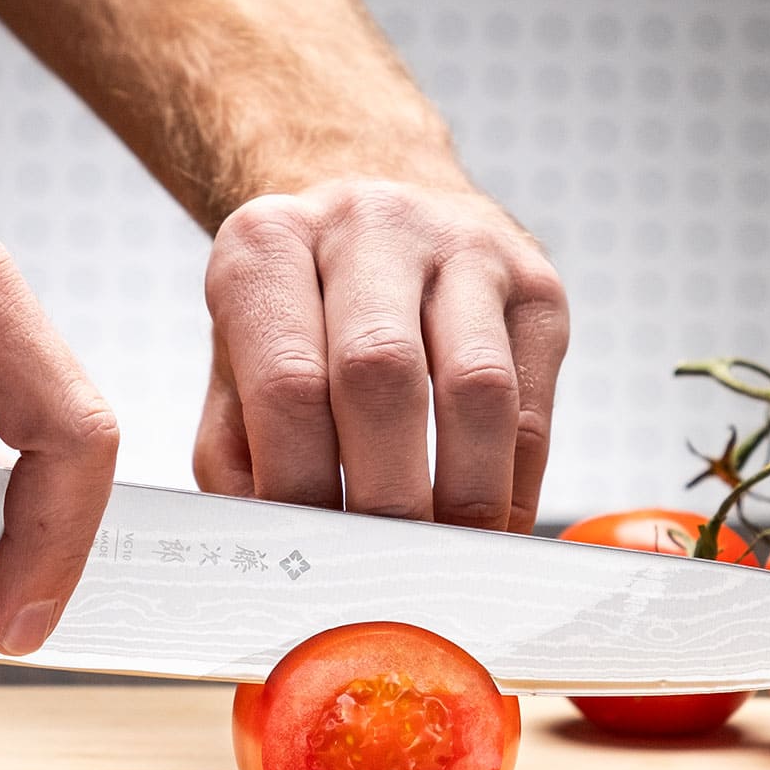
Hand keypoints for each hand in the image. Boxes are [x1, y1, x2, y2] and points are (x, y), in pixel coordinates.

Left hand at [195, 179, 568, 533]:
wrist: (372, 196)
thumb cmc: (297, 306)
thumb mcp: (233, 361)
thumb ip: (237, 455)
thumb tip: (275, 548)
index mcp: (271, 244)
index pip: (289, 385)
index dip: (303, 489)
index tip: (312, 557)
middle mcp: (369, 226)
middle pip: (383, 376)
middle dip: (387, 500)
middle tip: (382, 573)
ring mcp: (465, 247)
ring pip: (479, 389)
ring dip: (464, 498)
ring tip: (443, 563)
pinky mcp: (535, 286)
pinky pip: (532, 406)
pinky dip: (513, 486)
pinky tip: (487, 528)